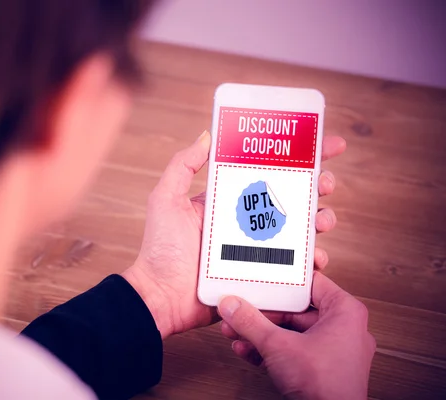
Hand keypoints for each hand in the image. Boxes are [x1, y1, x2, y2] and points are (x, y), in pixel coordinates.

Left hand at [122, 130, 345, 338]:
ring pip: (300, 230)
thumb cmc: (161, 249)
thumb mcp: (166, 200)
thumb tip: (207, 136)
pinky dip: (312, 261)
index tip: (324, 145)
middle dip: (317, 186)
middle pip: (291, 198)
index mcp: (228, 200)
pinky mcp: (262, 274)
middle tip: (326, 182)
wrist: (161, 297)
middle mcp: (246, 221)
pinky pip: (295, 266)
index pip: (267, 172)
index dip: (297, 158)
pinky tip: (317, 258)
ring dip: (320, 220)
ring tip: (323, 220)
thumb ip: (182, 166)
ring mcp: (256, 249)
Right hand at [218, 272, 375, 399]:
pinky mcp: (321, 369)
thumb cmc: (327, 387)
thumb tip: (233, 306)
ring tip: (238, 330)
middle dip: (262, 313)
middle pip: (294, 310)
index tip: (264, 277)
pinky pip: (293, 350)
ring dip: (261, 332)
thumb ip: (250, 322)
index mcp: (345, 312)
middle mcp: (343, 329)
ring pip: (290, 332)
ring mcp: (333, 351)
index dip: (283, 281)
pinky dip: (270, 349)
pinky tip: (248, 349)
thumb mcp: (278, 346)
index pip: (311, 283)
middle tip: (242, 308)